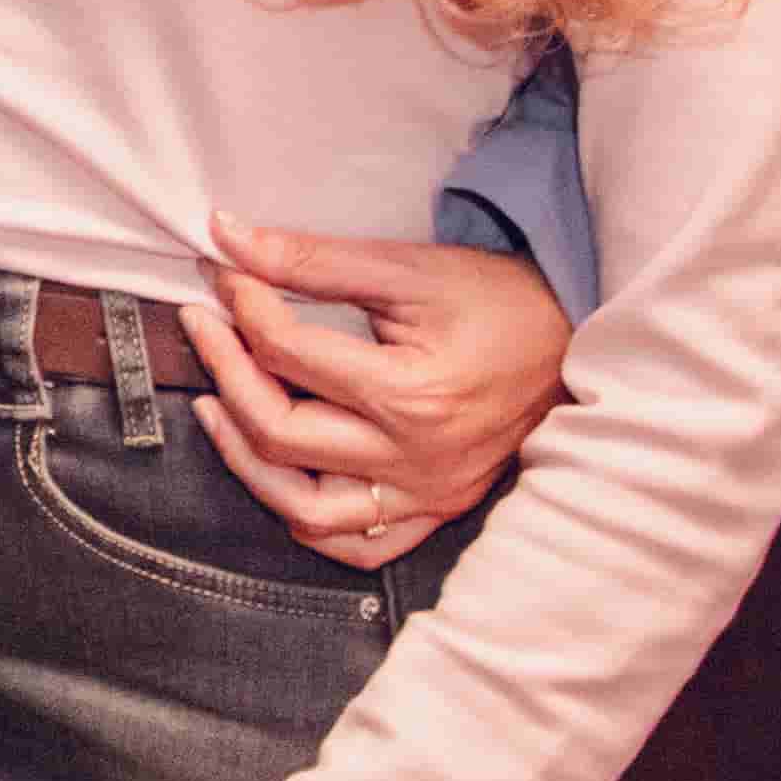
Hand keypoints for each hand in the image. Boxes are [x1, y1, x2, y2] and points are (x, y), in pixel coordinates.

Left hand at [180, 213, 574, 569]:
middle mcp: (417, 459)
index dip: (241, 307)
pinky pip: (357, 545)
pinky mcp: (436, 510)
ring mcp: (428, 494)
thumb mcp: (408, 269)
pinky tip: (276, 473)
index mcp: (412, 395)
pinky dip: (305, 518)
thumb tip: (225, 235)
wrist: (578, 341)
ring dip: (244, 460)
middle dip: (224, 374)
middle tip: (202, 327)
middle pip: (281, 433)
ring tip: (212, 408)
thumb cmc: (499, 301)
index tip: (223, 278)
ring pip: (304, 508)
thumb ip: (311, 259)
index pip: (288, 355)